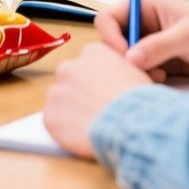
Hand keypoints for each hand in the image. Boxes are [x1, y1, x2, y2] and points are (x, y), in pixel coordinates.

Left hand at [42, 43, 152, 158]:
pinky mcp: (49, 116)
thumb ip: (120, 70)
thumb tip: (120, 77)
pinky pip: (55, 122)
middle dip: (80, 92)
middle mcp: (69, 67)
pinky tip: (82, 135)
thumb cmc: (139, 100)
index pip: (89, 62)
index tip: (105, 91)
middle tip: (96, 109)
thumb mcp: (136, 74)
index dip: (98, 79)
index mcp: (92, 52)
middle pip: (71, 79)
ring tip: (91, 125)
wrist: (129, 124)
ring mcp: (56, 92)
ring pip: (61, 101)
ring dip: (71, 111)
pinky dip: (65, 130)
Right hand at [95, 0, 188, 78]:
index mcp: (145, 6)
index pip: (109, 18)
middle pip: (112, 41)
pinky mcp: (157, 61)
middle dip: (122, 57)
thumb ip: (159, 46)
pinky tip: (162, 78)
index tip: (125, 54)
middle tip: (141, 69)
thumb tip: (130, 59)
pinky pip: (138, 71)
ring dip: (135, 70)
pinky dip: (144, 77)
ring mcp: (149, 44)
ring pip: (124, 59)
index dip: (110, 36)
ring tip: (158, 74)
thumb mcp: (188, 36)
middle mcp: (143, 24)